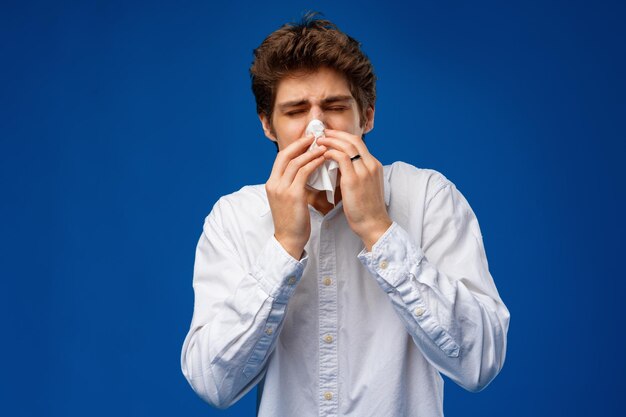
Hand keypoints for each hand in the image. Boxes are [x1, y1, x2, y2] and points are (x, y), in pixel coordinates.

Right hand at [265, 135, 326, 259]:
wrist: (289, 240)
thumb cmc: (293, 221)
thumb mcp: (288, 199)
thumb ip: (292, 185)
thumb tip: (305, 171)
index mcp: (271, 183)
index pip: (281, 158)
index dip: (294, 147)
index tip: (307, 140)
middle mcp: (274, 184)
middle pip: (285, 155)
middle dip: (300, 144)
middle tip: (315, 136)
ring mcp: (281, 189)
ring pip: (295, 162)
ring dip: (310, 152)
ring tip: (323, 146)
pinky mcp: (292, 195)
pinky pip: (304, 173)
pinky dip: (314, 163)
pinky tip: (323, 159)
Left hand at [317, 130, 391, 250]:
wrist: (373, 224)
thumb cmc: (366, 210)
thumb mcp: (364, 187)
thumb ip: (355, 175)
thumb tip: (339, 169)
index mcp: (374, 166)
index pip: (358, 144)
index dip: (343, 137)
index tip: (331, 137)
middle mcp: (371, 165)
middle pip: (354, 140)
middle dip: (336, 134)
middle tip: (323, 134)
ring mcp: (364, 171)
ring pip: (347, 146)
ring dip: (331, 141)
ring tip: (319, 141)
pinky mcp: (354, 179)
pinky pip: (341, 157)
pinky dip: (330, 153)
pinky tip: (322, 155)